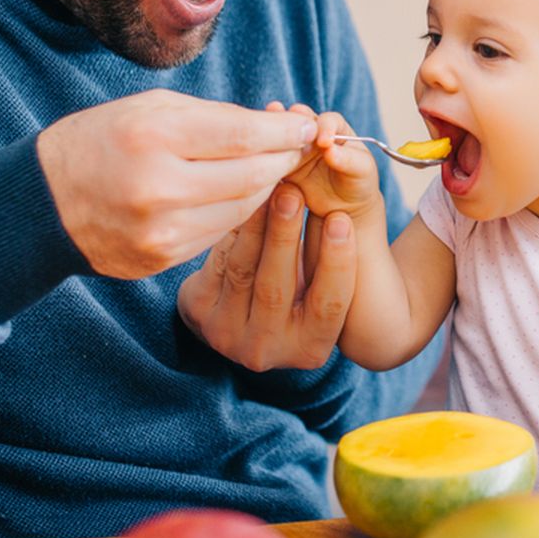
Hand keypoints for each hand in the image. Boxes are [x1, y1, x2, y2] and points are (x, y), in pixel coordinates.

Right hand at [37, 89, 316, 278]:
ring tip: (277, 168)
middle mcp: (158, 187)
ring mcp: (160, 231)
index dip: (284, 131)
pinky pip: (220, 233)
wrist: (41, 204)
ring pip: (243, 209)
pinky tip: (244, 196)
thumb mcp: (149, 109)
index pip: (243, 135)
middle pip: (251, 175)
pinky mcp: (161, 260)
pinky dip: (238, 213)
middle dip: (284, 159)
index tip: (308, 125)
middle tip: (301, 147)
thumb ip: (213, 118)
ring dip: (267, 188)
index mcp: (153, 136)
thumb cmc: (101, 141)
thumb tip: (276, 127)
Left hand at [176, 182, 356, 370]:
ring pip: (243, 270)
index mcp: (310, 349)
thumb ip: (330, 265)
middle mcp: (266, 349)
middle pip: (276, 288)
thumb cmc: (296, 293)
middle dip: (285, 235)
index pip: (330, 305)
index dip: (336, 262)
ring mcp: (226, 335)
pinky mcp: (198, 311)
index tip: (340, 219)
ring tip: (267, 188)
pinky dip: (233, 228)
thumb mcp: (319, 289)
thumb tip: (340, 212)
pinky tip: (243, 198)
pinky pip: (218, 262)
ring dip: (256, 224)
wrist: (237, 315)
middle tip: (293, 192)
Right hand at [273, 104, 380, 219]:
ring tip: (263, 135)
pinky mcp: (283, 168)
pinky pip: (274, 163)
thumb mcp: (361, 170)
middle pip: (298, 123)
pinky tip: (258, 160)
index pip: (328, 121)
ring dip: (273, 138)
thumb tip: (329, 150)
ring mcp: (295, 150)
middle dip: (290, 122)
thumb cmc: (358, 181)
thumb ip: (348, 159)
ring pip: (283, 141)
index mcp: (335, 128)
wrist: (345, 205)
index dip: (324, 127)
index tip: (323, 142)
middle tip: (281, 122)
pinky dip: (267, 161)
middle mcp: (311, 135)